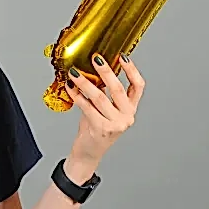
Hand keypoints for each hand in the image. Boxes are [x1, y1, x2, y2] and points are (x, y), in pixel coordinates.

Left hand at [66, 53, 144, 167]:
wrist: (89, 152)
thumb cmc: (95, 127)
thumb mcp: (104, 108)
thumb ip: (103, 92)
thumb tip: (92, 70)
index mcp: (130, 108)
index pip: (138, 86)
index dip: (132, 70)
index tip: (122, 56)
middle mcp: (126, 116)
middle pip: (117, 89)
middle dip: (105, 71)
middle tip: (96, 58)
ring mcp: (115, 124)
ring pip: (100, 97)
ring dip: (85, 82)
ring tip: (75, 72)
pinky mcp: (101, 129)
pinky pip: (87, 107)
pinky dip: (77, 95)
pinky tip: (70, 88)